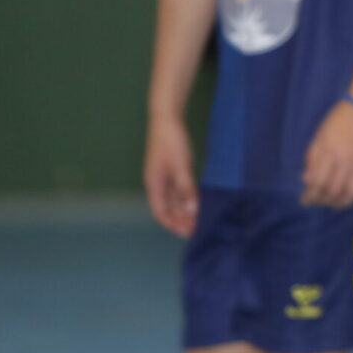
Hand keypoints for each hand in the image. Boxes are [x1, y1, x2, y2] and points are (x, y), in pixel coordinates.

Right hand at [144, 115, 198, 236]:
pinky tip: (196, 201)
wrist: (166, 119)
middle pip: (167, 208)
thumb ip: (185, 188)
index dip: (172, 224)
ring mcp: (163, 176)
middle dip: (180, 220)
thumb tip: (191, 209)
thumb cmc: (171, 141)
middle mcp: (156, 183)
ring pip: (172, 199)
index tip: (187, 233)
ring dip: (183, 210)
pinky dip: (185, 198)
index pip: (160, 213)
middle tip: (196, 229)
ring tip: (198, 219)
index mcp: (154, 185)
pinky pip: (177, 189)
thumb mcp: (181, 166)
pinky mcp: (170, 169)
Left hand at [300, 97, 352, 208]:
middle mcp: (346, 159)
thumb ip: (312, 158)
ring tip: (337, 203)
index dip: (310, 196)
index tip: (306, 199)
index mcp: (329, 151)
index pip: (317, 182)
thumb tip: (307, 180)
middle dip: (324, 201)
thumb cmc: (340, 119)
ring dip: (343, 202)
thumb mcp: (320, 136)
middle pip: (334, 190)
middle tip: (320, 202)